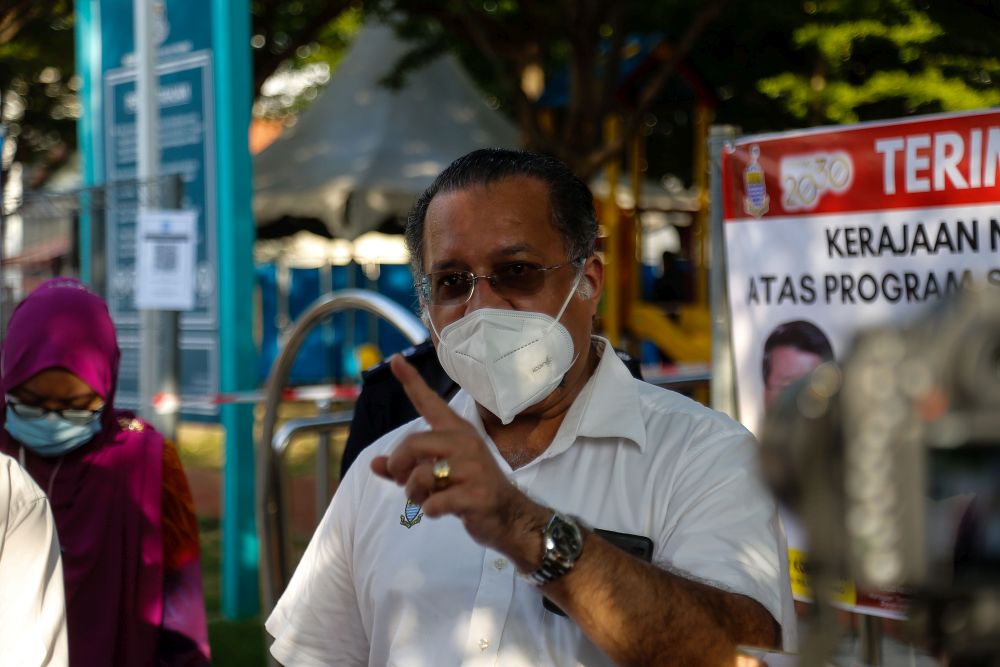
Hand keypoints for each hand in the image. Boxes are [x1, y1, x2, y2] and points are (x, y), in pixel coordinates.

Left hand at [370, 354, 547, 563]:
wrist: (508, 514)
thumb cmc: (470, 488)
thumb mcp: (438, 474)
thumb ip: (406, 467)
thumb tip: (374, 464)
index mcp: (457, 431)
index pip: (430, 402)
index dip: (411, 381)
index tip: (395, 359)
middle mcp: (465, 442)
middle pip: (411, 444)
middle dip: (398, 467)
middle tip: (403, 482)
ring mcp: (473, 468)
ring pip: (420, 476)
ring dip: (413, 494)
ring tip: (425, 498)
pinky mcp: (476, 494)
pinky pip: (434, 502)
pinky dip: (429, 510)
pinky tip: (441, 510)